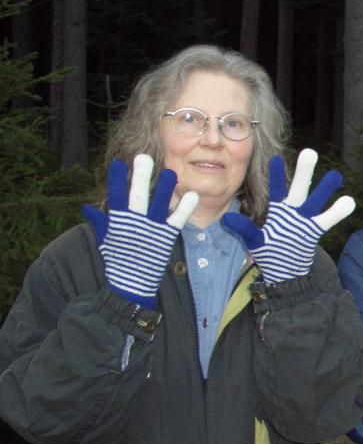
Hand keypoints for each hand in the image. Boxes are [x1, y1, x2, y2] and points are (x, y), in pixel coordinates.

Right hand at [82, 155, 198, 308]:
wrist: (131, 285)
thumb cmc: (118, 261)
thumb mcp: (107, 240)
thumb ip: (100, 223)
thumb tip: (88, 208)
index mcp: (118, 222)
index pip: (115, 197)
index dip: (116, 180)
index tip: (118, 163)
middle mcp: (134, 224)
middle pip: (136, 196)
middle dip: (139, 177)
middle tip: (143, 158)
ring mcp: (151, 230)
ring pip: (159, 204)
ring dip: (165, 188)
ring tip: (171, 172)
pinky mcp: (166, 238)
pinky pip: (177, 219)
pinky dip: (185, 208)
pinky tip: (193, 195)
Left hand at [223, 149, 354, 282]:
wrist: (286, 271)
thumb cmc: (269, 252)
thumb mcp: (254, 240)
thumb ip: (244, 228)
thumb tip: (226, 218)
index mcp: (277, 210)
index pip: (276, 189)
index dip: (276, 175)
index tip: (274, 158)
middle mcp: (293, 210)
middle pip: (300, 188)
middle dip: (305, 172)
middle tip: (310, 152)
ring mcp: (306, 219)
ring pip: (317, 200)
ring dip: (325, 189)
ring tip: (336, 175)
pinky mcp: (315, 230)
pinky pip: (328, 219)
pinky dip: (338, 212)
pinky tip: (349, 201)